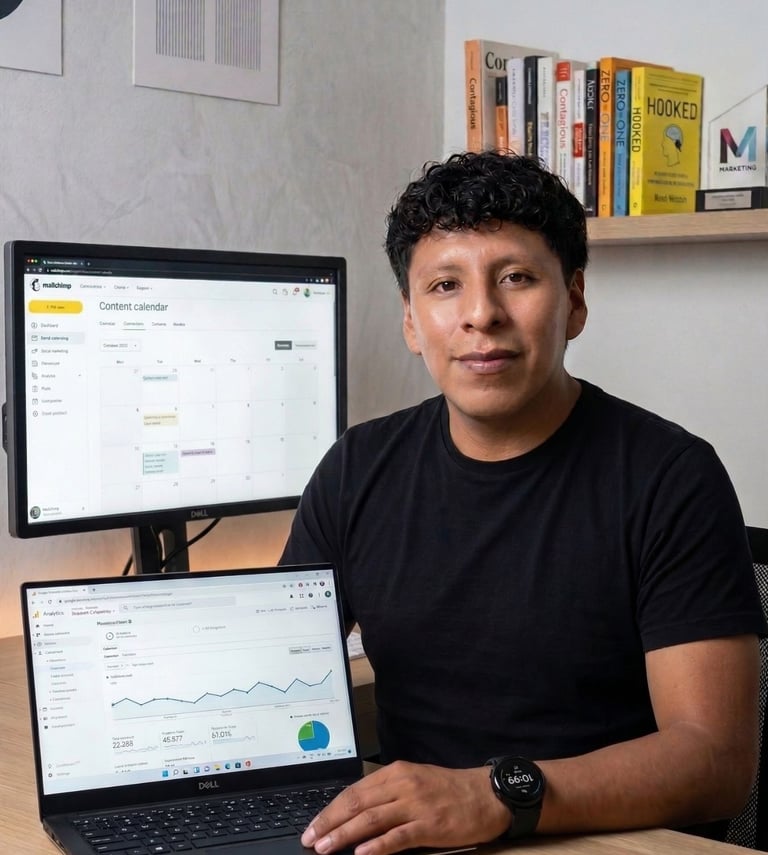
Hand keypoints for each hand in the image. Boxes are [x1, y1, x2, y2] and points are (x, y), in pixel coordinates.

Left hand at [300, 761, 511, 854]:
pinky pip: (399, 836)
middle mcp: (402, 785)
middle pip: (357, 804)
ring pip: (372, 820)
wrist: (486, 794)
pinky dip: (378, 845)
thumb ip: (386, 795)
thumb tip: (354, 814)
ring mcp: (416, 805)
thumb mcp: (414, 782)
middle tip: (310, 840)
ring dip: (344, 835)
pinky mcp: (431, 825)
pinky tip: (362, 854)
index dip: (330, 810)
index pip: (354, 791)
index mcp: (395, 773)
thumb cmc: (449, 790)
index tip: (312, 826)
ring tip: (325, 848)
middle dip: (329, 823)